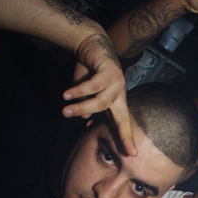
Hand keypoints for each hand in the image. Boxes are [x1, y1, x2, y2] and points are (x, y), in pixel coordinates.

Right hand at [62, 32, 135, 155]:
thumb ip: (87, 105)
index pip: (122, 123)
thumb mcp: (87, 92)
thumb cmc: (89, 69)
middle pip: (122, 118)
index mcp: (116, 101)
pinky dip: (79, 91)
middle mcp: (120, 93)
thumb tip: (84, 118)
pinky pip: (93, 85)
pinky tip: (66, 94)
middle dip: (125, 135)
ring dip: (81, 107)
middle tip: (127, 153)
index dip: (126, 138)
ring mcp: (117, 82)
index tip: (132, 154)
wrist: (90, 43)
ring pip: (101, 102)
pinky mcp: (110, 70)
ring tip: (65, 111)